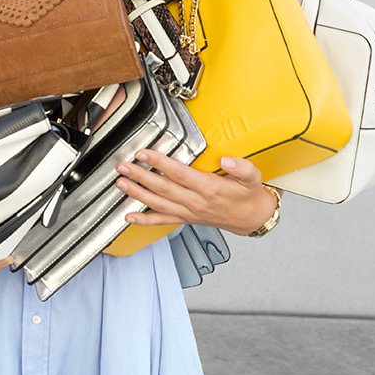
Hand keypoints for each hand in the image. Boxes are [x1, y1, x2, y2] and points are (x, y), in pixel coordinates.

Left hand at [116, 152, 277, 235]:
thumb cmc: (248, 196)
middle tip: (124, 166)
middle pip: (163, 188)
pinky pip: (162, 221)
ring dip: (137, 194)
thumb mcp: (252, 177)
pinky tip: (129, 216)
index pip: (179, 173)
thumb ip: (242, 167)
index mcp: (210, 188)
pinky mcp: (185, 219)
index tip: (144, 153)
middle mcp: (196, 202)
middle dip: (141, 176)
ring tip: (121, 183)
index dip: (160, 162)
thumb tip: (228, 160)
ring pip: (158, 203)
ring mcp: (189, 212)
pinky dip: (144, 220)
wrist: (251, 218)